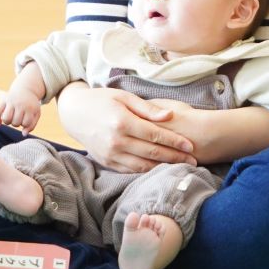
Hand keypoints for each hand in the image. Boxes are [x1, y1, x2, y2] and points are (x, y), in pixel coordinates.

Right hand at [0, 86, 41, 131]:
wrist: (26, 89)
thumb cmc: (31, 105)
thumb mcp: (36, 113)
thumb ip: (31, 125)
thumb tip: (23, 134)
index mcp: (30, 107)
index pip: (25, 123)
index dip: (25, 124)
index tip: (26, 119)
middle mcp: (20, 104)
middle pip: (15, 122)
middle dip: (16, 123)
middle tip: (18, 118)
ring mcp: (11, 101)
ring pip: (5, 118)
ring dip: (7, 122)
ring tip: (10, 118)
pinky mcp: (3, 99)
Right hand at [56, 84, 196, 172]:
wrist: (74, 113)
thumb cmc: (102, 100)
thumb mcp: (124, 97)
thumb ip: (148, 108)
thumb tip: (170, 116)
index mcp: (122, 122)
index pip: (155, 135)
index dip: (175, 142)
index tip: (191, 146)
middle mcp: (116, 141)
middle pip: (152, 153)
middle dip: (175, 158)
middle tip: (193, 161)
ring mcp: (110, 154)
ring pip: (143, 166)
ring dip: (164, 168)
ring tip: (181, 168)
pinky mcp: (106, 162)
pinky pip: (131, 170)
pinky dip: (147, 172)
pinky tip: (160, 170)